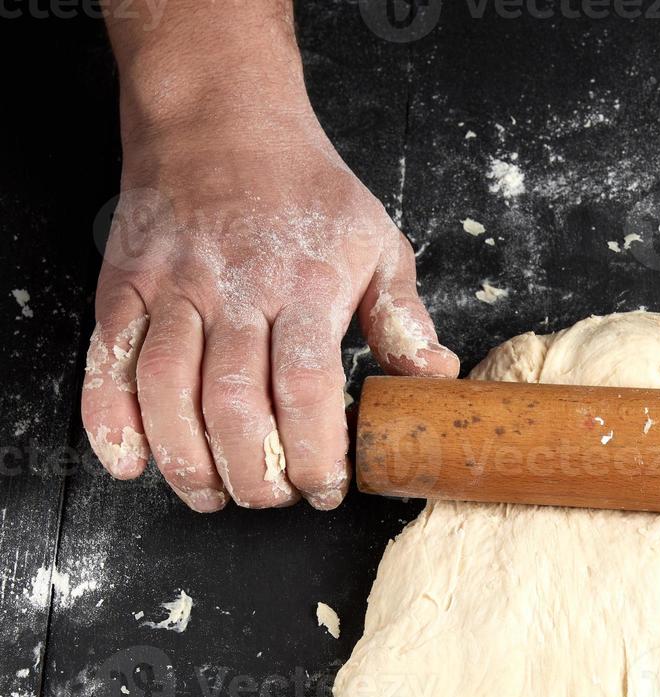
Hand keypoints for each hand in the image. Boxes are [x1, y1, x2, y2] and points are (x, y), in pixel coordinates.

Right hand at [82, 103, 457, 510]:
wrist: (222, 118)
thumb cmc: (308, 190)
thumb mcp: (378, 244)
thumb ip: (404, 318)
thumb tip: (434, 377)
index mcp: (305, 287)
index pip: (306, 390)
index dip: (313, 453)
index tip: (324, 488)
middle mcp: (235, 292)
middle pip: (233, 404)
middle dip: (252, 473)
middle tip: (272, 499)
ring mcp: (173, 289)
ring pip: (165, 391)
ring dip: (185, 461)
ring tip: (210, 496)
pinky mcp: (126, 286)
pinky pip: (108, 360)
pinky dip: (110, 420)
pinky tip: (132, 462)